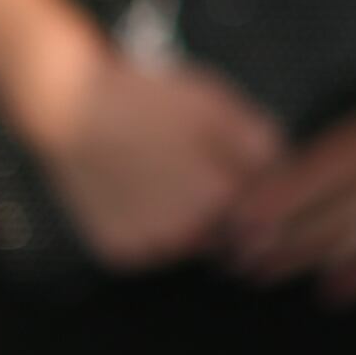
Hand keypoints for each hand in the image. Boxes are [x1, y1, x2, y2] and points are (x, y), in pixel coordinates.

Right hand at [15, 31, 284, 268]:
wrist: (71, 109)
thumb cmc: (149, 100)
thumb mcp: (217, 104)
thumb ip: (260, 143)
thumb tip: (284, 171)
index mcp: (219, 197)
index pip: (267, 207)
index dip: (261, 183)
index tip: (241, 161)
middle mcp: (186, 234)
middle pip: (231, 230)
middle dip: (228, 203)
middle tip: (198, 162)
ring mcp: (149, 248)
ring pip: (193, 242)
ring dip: (195, 220)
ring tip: (168, 174)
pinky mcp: (119, 254)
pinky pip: (155, 247)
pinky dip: (157, 227)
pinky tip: (142, 191)